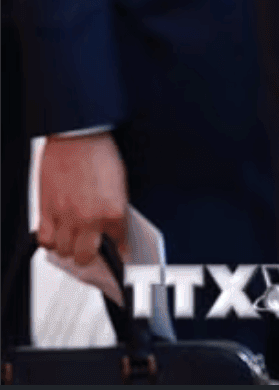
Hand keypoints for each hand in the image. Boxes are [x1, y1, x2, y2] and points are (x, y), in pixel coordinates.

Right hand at [36, 132, 127, 266]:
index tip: (119, 253)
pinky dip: (49, 241)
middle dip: (90, 257)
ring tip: (73, 241)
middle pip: (86, 256)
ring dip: (68, 249)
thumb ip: (116, 208)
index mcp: (113, 210)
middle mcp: (89, 217)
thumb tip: (115, 228)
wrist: (77, 137)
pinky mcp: (46, 210)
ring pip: (63, 251)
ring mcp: (65, 216)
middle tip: (92, 251)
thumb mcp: (120, 184)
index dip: (119, 250)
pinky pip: (44, 240)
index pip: (119, 243)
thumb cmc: (100, 155)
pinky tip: (56, 234)